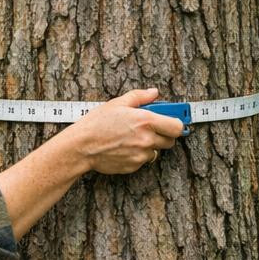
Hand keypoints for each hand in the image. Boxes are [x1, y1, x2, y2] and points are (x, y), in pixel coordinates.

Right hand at [65, 88, 184, 174]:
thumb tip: (154, 93)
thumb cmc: (97, 123)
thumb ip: (140, 97)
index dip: (176, 124)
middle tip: (150, 129)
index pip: (177, 126)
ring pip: (155, 151)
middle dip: (163, 135)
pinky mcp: (134, 166)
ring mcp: (141, 155)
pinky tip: (123, 147)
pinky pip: (143, 160)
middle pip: (170, 141)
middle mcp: (147, 139)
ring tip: (131, 138)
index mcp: (146, 121)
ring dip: (149, 146)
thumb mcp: (117, 103)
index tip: (172, 121)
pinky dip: (137, 155)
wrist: (82, 146)